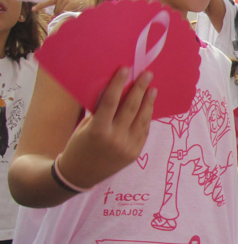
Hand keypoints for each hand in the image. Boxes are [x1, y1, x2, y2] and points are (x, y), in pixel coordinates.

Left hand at [33, 0, 92, 17]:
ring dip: (66, 16)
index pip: (49, 0)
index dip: (41, 5)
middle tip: (73, 12)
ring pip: (59, 14)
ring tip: (77, 11)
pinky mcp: (69, 4)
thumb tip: (51, 17)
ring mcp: (65, 0)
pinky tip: (76, 12)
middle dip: (61, 15)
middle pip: (55, 11)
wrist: (96, 1)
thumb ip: (62, 9)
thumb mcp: (72, 5)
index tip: (33, 10)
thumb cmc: (86, 5)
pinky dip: (68, 16)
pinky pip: (64, 14)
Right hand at [58, 67, 155, 186]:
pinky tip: (149, 106)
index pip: (111, 102)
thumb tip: (116, 90)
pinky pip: (143, 131)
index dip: (118, 84)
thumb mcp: (86, 126)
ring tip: (152, 89)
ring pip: (142, 119)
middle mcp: (115, 139)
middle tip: (147, 74)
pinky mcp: (135, 153)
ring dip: (148, 102)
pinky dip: (146, 117)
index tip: (126, 69)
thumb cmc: (79, 145)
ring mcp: (127, 147)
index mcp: (98, 130)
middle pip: (131, 108)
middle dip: (140, 89)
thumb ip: (101, 111)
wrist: (80, 174)